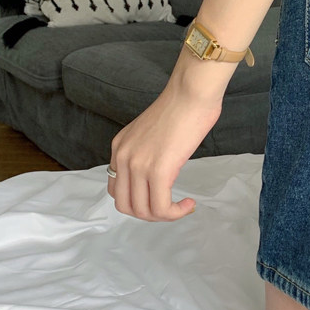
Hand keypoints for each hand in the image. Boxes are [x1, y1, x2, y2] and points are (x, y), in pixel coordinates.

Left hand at [106, 73, 228, 221]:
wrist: (192, 92)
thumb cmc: (183, 106)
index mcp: (119, 147)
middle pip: (125, 205)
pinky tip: (189, 204)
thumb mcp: (152, 131)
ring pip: (143, 211)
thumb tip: (162, 166)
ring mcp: (138, 165)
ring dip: (164, 216)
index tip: (161, 196)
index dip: (140, 200)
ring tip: (182, 206)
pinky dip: (176, 213)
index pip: (117, 189)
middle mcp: (122, 157)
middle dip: (150, 214)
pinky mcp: (159, 170)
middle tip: (171, 207)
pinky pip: (161, 207)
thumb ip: (148, 149)